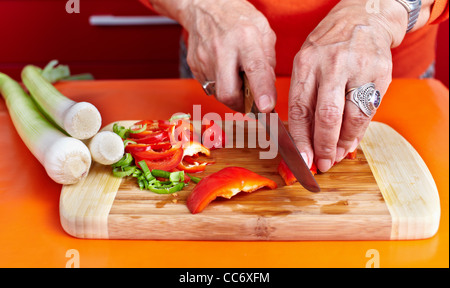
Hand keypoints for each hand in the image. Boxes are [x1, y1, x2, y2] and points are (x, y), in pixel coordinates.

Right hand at [181, 0, 276, 111]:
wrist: (204, 5)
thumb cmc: (237, 18)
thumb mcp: (263, 30)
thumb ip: (268, 61)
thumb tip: (268, 90)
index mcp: (245, 38)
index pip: (254, 69)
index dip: (261, 91)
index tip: (266, 108)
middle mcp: (223, 49)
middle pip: (228, 92)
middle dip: (242, 104)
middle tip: (250, 100)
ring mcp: (205, 59)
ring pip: (218, 93)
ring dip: (232, 92)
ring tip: (236, 75)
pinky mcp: (195, 65)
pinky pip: (210, 86)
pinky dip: (220, 85)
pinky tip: (224, 69)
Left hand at [288, 0, 407, 171]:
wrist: (362, 19)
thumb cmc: (328, 48)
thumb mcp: (306, 63)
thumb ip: (304, 98)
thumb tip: (305, 140)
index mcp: (305, 64)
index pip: (299, 109)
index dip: (301, 139)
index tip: (303, 159)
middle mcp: (331, 65)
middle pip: (326, 116)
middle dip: (324, 146)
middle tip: (323, 163)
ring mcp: (358, 68)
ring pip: (351, 117)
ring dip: (344, 143)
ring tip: (338, 155)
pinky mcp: (380, 73)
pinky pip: (369, 111)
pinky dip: (359, 132)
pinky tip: (351, 141)